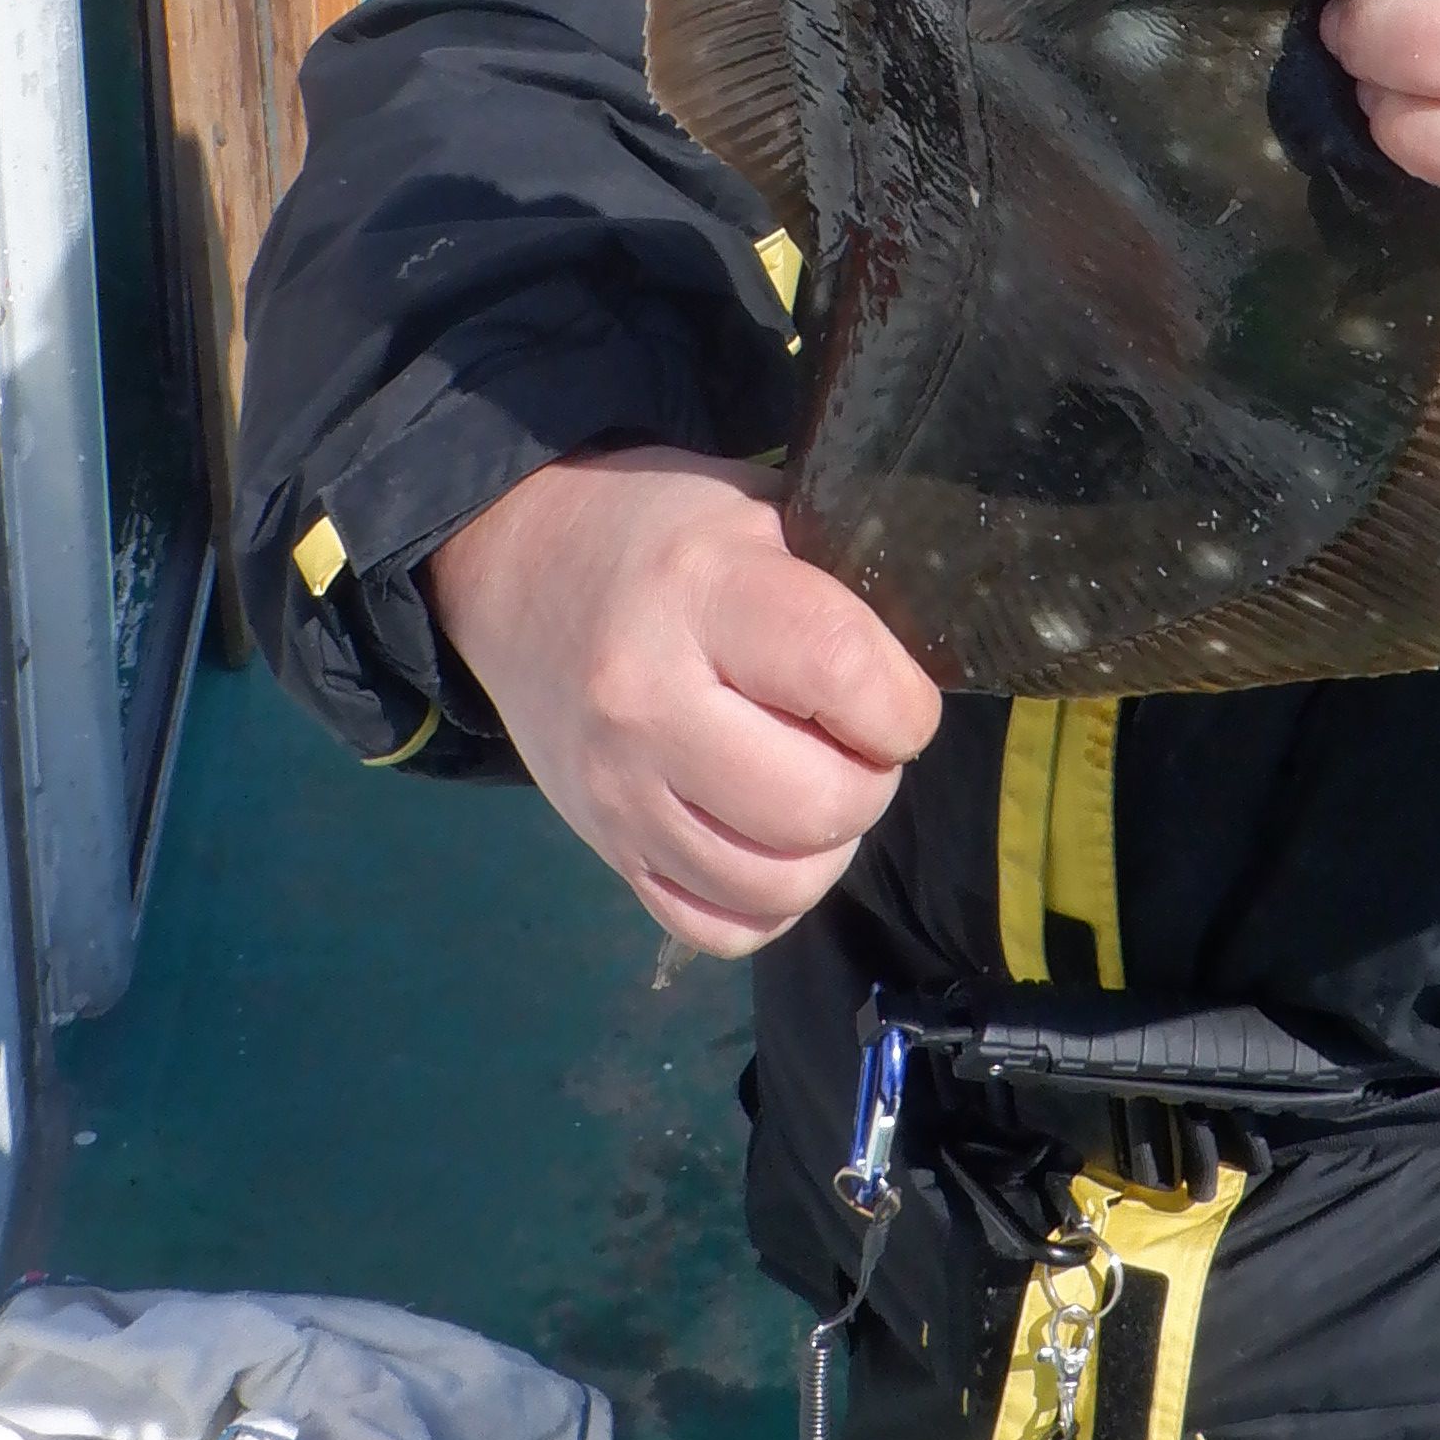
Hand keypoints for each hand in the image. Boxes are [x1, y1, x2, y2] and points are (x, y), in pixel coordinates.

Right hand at [425, 449, 942, 953]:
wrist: (518, 568)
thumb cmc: (661, 533)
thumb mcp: (756, 512)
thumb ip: (838, 589)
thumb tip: (921, 682)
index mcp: (700, 594)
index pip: (843, 675)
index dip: (904, 705)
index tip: (899, 698)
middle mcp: (647, 704)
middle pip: (817, 804)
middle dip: (872, 781)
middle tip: (856, 743)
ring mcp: (618, 793)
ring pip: (778, 885)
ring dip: (827, 847)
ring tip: (813, 785)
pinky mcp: (605, 851)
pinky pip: (720, 927)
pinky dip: (768, 900)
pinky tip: (766, 839)